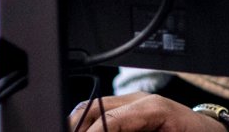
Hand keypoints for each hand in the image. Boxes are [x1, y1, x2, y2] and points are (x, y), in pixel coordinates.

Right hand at [67, 92, 221, 131]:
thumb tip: (103, 130)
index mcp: (152, 108)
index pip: (106, 120)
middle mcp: (140, 100)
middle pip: (91, 108)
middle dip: (76, 127)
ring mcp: (135, 101)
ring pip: (92, 108)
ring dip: (80, 125)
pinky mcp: (133, 108)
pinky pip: (103, 112)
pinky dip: (92, 124)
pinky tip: (90, 130)